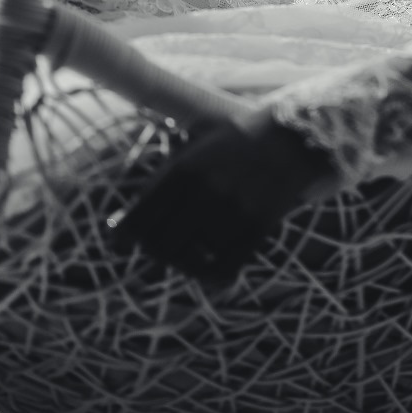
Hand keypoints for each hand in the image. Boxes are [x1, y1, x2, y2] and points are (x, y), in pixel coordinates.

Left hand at [106, 111, 337, 283]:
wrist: (294, 137)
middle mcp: (204, 190)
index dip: (123, 238)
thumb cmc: (237, 141)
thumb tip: (116, 227)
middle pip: (159, 247)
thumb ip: (161, 181)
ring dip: (187, 262)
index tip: (119, 245)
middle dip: (156, 251)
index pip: (137, 220)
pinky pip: (223, 268)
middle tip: (160, 248)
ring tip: (192, 252)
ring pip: (190, 260)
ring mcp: (232, 210)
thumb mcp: (196, 146)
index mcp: (183, 168)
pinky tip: (215, 269)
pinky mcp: (258, 226)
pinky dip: (214, 275)